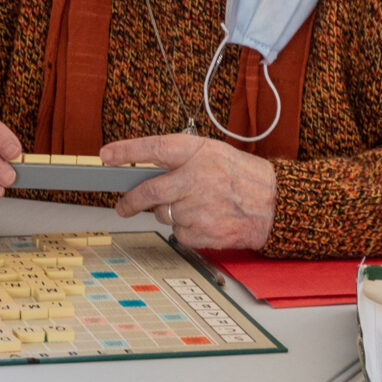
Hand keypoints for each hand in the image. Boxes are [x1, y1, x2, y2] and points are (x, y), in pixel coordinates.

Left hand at [104, 133, 278, 248]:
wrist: (276, 205)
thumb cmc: (243, 177)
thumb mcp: (214, 154)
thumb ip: (182, 159)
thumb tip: (145, 171)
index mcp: (198, 153)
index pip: (154, 148)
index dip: (127, 151)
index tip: (106, 156)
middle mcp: (196, 178)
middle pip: (148, 191)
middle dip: (130, 201)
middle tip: (123, 205)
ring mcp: (198, 207)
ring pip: (163, 214)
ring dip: (171, 213)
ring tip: (195, 206)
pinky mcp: (202, 231)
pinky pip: (178, 233)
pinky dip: (186, 229)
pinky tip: (205, 220)